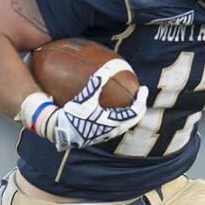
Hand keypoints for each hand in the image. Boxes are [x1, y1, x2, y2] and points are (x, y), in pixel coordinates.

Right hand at [24, 60, 148, 151]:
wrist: (60, 132)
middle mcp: (112, 131)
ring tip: (129, 102)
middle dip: (138, 106)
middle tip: (139, 94)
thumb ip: (96, 83)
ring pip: (125, 124)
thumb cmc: (72, 116)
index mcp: (112, 122)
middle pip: (133, 119)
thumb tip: (107, 68)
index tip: (143, 88)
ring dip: (130, 113)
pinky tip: (112, 109)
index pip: (135, 111)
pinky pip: (116, 126)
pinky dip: (120, 116)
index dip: (142, 99)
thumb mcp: (84, 98)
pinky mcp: (100, 136)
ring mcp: (106, 135)